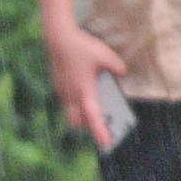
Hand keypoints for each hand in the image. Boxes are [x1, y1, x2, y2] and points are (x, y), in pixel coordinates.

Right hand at [44, 21, 128, 149]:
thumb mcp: (106, 55)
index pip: (93, 117)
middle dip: (88, 125)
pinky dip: (76, 102)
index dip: (99, 131)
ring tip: (96, 110)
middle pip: (78, 121)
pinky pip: (67, 100)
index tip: (106, 143)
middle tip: (103, 125)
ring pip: (71, 111)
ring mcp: (62, 90)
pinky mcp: (58, 85)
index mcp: (85, 90)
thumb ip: (118, 67)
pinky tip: (85, 92)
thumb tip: (122, 73)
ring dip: (82, 113)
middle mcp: (71, 94)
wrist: (58, 37)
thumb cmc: (83, 47)